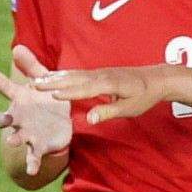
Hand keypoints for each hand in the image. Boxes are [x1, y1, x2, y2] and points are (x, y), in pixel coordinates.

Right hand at [0, 45, 71, 175]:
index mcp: (20, 99)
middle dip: (1, 118)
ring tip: (11, 142)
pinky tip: (32, 172)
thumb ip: (31, 66)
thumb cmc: (48, 100)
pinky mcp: (39, 146)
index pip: (4, 86)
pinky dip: (32, 163)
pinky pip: (34, 156)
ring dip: (13, 139)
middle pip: (4, 118)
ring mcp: (27, 132)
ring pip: (16, 137)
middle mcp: (19, 117)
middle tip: (0, 118)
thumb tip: (17, 46)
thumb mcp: (43, 81)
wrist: (61, 124)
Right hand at [32, 64, 171, 123]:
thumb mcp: (130, 109)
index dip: (68, 92)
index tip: (51, 95)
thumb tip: (89, 119)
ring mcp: (100, 72)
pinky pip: (78, 73)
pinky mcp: (99, 73)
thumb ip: (108, 113)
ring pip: (74, 74)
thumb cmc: (144, 96)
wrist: (156, 79)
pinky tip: (53, 76)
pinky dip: (63, 74)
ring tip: (36, 79)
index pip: (85, 89)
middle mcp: (101, 75)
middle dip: (54, 81)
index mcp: (109, 84)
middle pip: (74, 79)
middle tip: (34, 84)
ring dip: (55, 77)